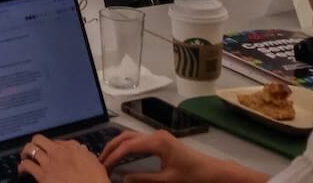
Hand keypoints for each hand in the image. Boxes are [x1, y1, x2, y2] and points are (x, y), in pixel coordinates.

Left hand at [17, 135, 107, 182]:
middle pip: (38, 139)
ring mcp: (48, 163)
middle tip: (32, 150)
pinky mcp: (42, 176)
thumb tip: (80, 149)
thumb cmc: (95, 178)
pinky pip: (27, 166)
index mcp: (70, 148)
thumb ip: (83, 153)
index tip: (49, 151)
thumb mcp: (92, 161)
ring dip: (26, 153)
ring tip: (25, 157)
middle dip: (34, 143)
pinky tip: (22, 170)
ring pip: (30, 150)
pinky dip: (22, 167)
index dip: (51, 145)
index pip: (55, 141)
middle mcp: (57, 152)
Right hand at [96, 130, 244, 182]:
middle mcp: (155, 135)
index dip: (113, 156)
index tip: (103, 167)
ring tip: (106, 158)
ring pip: (130, 137)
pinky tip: (121, 156)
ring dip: (117, 146)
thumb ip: (143, 179)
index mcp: (156, 141)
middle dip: (111, 148)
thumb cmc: (192, 176)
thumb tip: (122, 179)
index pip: (127, 146)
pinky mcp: (160, 142)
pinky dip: (126, 147)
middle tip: (99, 162)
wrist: (212, 172)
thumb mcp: (167, 181)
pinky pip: (138, 141)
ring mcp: (158, 137)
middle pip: (126, 137)